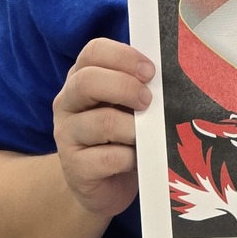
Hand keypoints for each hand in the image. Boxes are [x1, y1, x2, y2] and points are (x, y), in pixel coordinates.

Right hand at [52, 38, 153, 217]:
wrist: (105, 185)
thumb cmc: (123, 135)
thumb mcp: (128, 105)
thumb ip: (140, 86)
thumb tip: (170, 75)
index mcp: (81, 77)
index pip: (93, 51)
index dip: (123, 56)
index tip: (150, 71)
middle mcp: (68, 102)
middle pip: (88, 81)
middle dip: (126, 87)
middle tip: (149, 101)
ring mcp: (67, 135)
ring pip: (102, 122)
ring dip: (134, 128)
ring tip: (148, 136)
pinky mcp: (75, 168)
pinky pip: (107, 158)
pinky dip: (130, 158)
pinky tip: (137, 159)